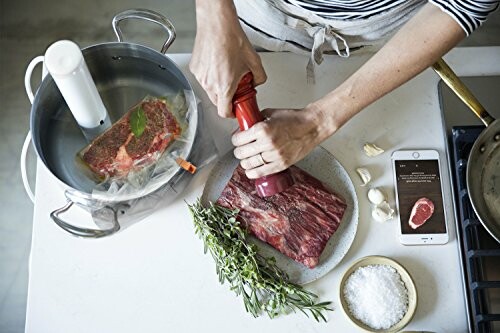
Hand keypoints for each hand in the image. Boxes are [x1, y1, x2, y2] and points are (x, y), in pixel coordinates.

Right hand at [190, 0, 265, 117]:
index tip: (235, 111)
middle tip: (235, 88)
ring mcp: (200, 76)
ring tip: (226, 71)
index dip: (231, 114)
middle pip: (217, 102)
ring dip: (218, 86)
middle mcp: (209, 84)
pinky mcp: (194, 68)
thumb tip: (257, 82)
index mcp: (224, 86)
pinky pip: (203, 79)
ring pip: (209, 90)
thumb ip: (259, 77)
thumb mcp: (254, 61)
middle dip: (227, 99)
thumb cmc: (232, 39)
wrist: (216, 23)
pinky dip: (211, 76)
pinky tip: (218, 64)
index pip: (224, 112)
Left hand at [231, 106, 333, 178]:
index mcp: (262, 129)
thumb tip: (243, 128)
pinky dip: (252, 172)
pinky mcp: (281, 164)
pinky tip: (251, 169)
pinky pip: (260, 173)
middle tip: (242, 148)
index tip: (237, 139)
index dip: (235, 140)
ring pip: (248, 164)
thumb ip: (255, 121)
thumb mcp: (270, 113)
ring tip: (248, 158)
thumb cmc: (294, 119)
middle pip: (241, 153)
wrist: (312, 126)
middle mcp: (267, 143)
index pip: (238, 140)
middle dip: (239, 150)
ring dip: (245, 162)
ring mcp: (274, 156)